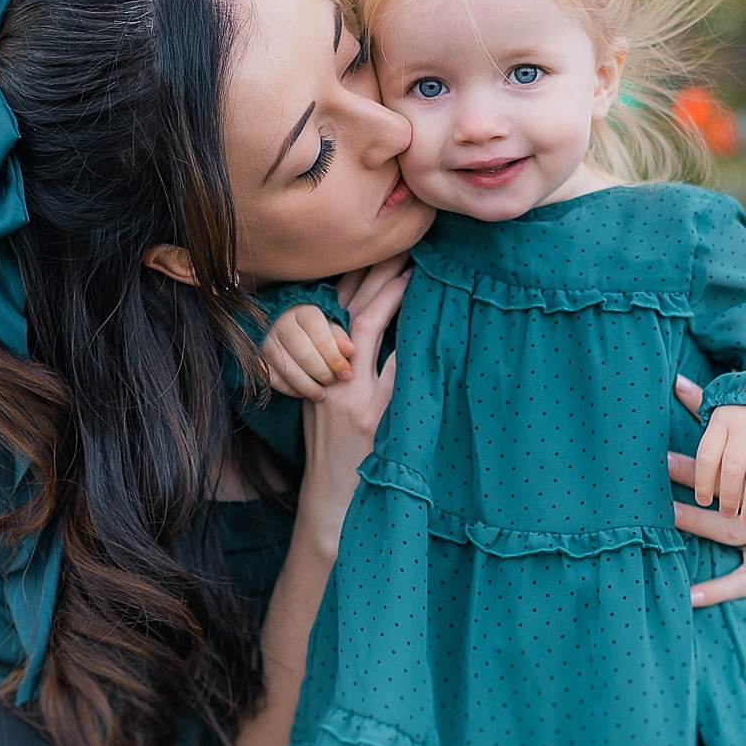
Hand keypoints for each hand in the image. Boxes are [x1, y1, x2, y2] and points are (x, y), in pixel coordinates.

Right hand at [260, 303, 355, 398]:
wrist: (279, 320)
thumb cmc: (312, 326)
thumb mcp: (328, 324)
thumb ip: (339, 337)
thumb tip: (350, 352)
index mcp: (303, 311)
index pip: (320, 335)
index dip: (335, 358)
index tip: (347, 374)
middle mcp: (282, 323)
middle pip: (303, 353)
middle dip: (322, 373)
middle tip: (333, 382)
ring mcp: (266, 340)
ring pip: (286, 368)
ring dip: (306, 386)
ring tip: (321, 394)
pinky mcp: (257, 355)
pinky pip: (272, 377)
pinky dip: (288, 388)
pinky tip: (302, 392)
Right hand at [295, 261, 407, 558]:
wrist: (331, 505)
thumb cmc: (337, 454)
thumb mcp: (332, 404)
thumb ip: (351, 367)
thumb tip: (382, 328)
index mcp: (322, 366)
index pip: (336, 308)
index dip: (356, 274)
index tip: (381, 245)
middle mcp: (330, 374)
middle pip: (351, 308)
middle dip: (376, 271)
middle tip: (404, 240)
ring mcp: (349, 394)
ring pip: (367, 329)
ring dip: (390, 294)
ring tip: (414, 266)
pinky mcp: (370, 416)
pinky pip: (391, 370)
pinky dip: (406, 342)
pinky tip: (423, 318)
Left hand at [693, 402, 745, 525]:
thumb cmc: (741, 412)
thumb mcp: (720, 407)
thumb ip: (697, 405)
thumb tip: (676, 382)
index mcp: (722, 420)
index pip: (707, 454)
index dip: (701, 480)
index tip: (702, 500)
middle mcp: (744, 426)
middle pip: (732, 466)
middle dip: (727, 494)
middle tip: (725, 514)